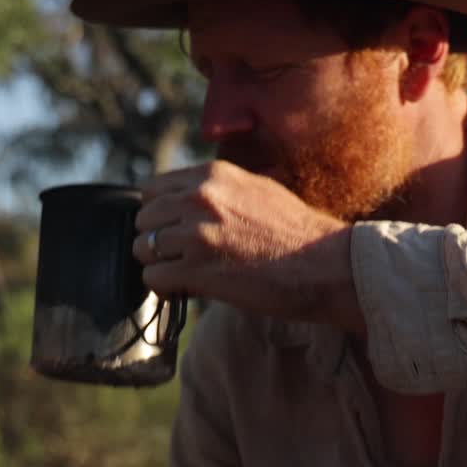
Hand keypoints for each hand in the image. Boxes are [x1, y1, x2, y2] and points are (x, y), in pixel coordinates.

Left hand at [132, 161, 365, 333]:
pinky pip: (154, 279)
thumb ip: (218, 189)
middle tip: (178, 256)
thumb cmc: (297, 231)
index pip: (153, 189)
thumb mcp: (257, 189)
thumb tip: (187, 198)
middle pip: (144, 219)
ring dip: (159, 265)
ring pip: (143, 249)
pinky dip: (164, 288)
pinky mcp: (198, 270)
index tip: (172, 229)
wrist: (324, 264)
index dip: (160, 213)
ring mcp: (197, 235)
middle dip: (157, 240)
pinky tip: (184, 289)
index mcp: (212, 176)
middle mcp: (199, 199)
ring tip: (182, 273)